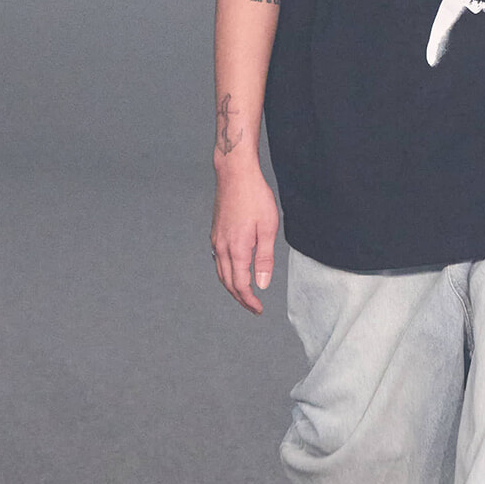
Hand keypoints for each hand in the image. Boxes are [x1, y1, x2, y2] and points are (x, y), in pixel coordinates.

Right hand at [211, 162, 279, 313]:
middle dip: (240, 298)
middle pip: (227, 282)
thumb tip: (262, 284)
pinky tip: (234, 271)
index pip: (240, 285)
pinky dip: (226, 272)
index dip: (249, 301)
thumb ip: (265, 258)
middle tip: (253, 307)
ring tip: (245, 294)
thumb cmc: (255, 197)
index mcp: (237, 249)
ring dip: (232, 287)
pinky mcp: (215, 232)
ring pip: (220, 272)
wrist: (235, 174)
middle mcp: (222, 247)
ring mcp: (216, 239)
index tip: (258, 309)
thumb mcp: (268, 228)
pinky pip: (218, 260)